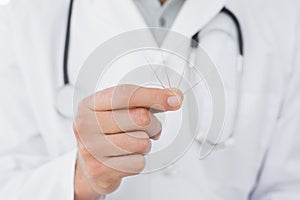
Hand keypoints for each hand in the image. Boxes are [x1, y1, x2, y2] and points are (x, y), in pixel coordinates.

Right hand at [73, 84, 182, 198]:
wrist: (87, 164)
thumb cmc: (106, 132)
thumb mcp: (118, 110)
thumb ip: (146, 101)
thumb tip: (174, 98)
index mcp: (90, 104)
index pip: (126, 95)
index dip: (153, 96)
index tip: (174, 99)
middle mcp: (86, 125)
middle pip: (140, 118)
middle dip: (153, 124)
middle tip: (147, 128)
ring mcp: (91, 149)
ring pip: (142, 142)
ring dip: (145, 144)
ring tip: (133, 143)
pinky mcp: (101, 171)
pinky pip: (138, 163)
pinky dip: (138, 161)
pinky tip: (126, 158)